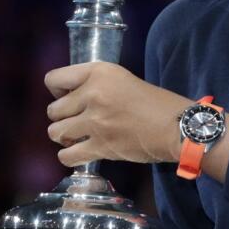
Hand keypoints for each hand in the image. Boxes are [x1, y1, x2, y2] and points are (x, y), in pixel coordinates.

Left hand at [44, 61, 191, 166]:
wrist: (176, 126)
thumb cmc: (155, 102)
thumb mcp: (123, 79)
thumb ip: (96, 85)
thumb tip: (72, 99)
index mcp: (99, 72)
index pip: (53, 79)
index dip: (56, 91)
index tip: (68, 98)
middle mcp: (93, 94)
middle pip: (53, 110)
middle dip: (62, 117)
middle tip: (77, 121)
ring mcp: (95, 121)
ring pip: (56, 132)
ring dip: (64, 137)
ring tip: (77, 137)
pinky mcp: (100, 146)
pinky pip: (66, 156)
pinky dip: (69, 156)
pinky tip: (78, 153)